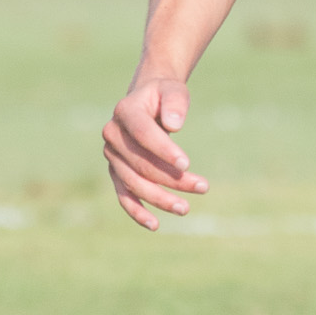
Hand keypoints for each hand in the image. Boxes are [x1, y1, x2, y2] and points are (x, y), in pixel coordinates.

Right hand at [102, 76, 208, 230]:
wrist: (146, 101)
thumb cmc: (163, 96)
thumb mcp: (173, 90)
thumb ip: (175, 103)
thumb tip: (174, 125)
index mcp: (125, 112)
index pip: (143, 135)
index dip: (164, 150)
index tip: (187, 164)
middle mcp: (112, 135)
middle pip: (141, 164)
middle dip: (171, 179)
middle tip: (203, 187)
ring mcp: (112, 156)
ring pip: (134, 183)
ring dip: (160, 199)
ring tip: (186, 209)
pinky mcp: (116, 172)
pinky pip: (124, 195)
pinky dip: (137, 212)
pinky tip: (155, 225)